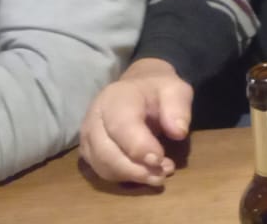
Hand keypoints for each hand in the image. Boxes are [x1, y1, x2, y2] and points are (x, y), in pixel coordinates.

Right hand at [78, 58, 192, 185]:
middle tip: (164, 173)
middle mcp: (94, 118)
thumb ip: (178, 108)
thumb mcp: (175, 90)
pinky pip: (102, 171)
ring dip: (132, 176)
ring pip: (103, 166)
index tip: (159, 160)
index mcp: (116, 98)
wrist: (138, 89)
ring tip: (159, 175)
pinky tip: (145, 174)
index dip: (139, 146)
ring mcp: (88, 136)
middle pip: (106, 152)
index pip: (121, 126)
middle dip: (136, 169)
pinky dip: (124, 178)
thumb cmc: (157, 91)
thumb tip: (178, 132)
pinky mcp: (89, 152)